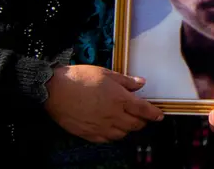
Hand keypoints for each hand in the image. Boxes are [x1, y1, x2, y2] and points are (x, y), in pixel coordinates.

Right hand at [43, 65, 162, 142]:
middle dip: (142, 122)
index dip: (154, 114)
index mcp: (120, 99)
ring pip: (122, 134)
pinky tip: (111, 128)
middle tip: (142, 117)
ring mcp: (100, 126)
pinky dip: (112, 135)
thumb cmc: (79, 78)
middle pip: (135, 124)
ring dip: (128, 128)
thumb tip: (141, 83)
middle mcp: (113, 115)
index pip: (143, 110)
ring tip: (126, 121)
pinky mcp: (88, 133)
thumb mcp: (106, 73)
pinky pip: (106, 139)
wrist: (54, 90)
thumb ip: (126, 80)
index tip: (159, 116)